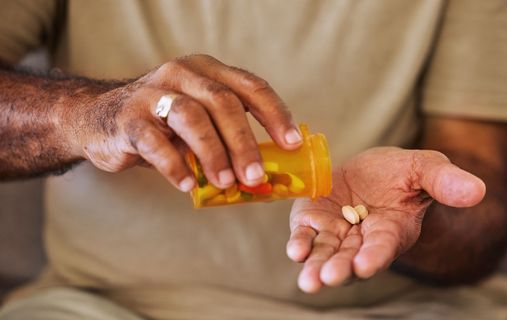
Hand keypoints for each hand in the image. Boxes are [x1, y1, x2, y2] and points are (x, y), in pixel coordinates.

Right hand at [63, 54, 300, 190]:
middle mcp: (183, 74)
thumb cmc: (163, 125)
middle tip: (256, 176)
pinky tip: (186, 185)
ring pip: (192, 117)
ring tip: (225, 182)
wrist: (100, 119)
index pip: (251, 87)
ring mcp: (153, 92)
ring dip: (213, 154)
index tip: (292, 143)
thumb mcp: (199, 121)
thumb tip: (266, 176)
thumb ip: (227, 138)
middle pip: (223, 103)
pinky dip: (174, 165)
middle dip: (244, 142)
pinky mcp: (128, 117)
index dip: (276, 114)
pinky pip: (155, 141)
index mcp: (209, 72)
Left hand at [286, 147, 485, 292]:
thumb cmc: (404, 173)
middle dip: (340, 269)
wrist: (373, 170)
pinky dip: (300, 243)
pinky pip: (306, 235)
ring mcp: (336, 232)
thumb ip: (446, 182)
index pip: (383, 247)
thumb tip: (477, 191)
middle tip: (329, 278)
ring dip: (316, 266)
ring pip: (326, 254)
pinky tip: (296, 250)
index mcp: (392, 231)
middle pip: (350, 259)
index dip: (375, 256)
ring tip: (309, 280)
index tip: (365, 264)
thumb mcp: (427, 169)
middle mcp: (363, 239)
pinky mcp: (314, 220)